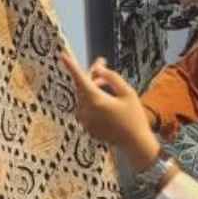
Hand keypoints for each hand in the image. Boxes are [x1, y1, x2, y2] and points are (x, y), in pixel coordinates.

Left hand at [61, 50, 159, 172]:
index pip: (80, 79)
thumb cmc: (134, 116)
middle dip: (91, 74)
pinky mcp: (87, 126)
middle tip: (102, 63)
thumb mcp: (128, 92)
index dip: (71, 66)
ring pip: (84, 96)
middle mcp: (86, 111)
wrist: (135, 142)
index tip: (62, 55)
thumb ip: (111, 77)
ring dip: (93, 87)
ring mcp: (85, 120)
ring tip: (107, 83)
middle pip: (83, 86)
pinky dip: (93, 100)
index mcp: (96, 100)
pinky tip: (106, 100)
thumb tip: (98, 69)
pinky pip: (86, 107)